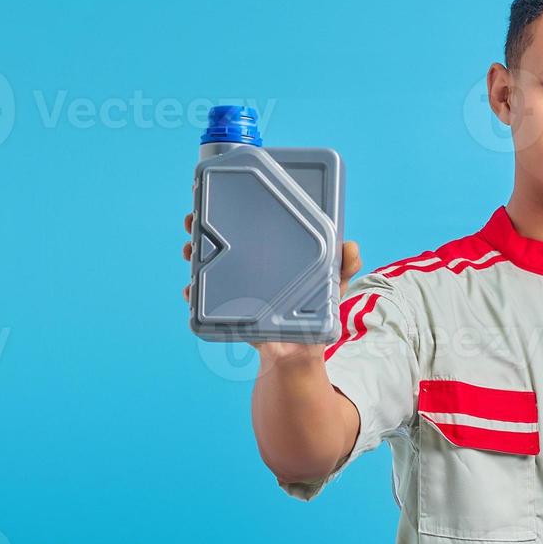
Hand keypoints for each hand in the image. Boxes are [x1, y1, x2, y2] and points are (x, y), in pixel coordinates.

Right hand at [181, 210, 362, 354]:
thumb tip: (351, 246)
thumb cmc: (315, 313)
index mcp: (271, 252)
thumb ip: (343, 267)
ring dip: (194, 253)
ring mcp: (236, 286)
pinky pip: (205, 299)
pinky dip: (194, 294)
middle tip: (193, 219)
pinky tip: (190, 290)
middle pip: (220, 237)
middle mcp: (248, 264)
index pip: (248, 222)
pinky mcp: (229, 310)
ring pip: (207, 264)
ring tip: (191, 250)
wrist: (297, 354)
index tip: (220, 188)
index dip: (232, 203)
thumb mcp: (332, 287)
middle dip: (200, 225)